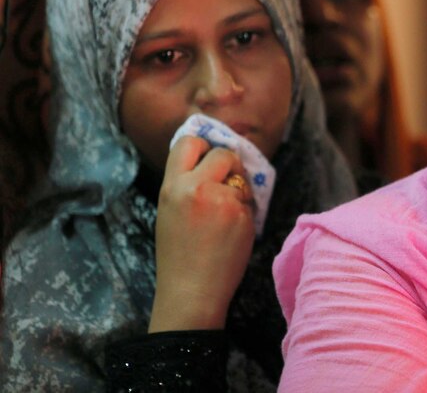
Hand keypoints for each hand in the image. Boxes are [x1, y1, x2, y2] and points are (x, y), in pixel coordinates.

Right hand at [149, 136, 254, 331]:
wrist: (192, 291)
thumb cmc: (178, 254)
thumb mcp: (170, 211)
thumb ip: (187, 184)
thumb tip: (210, 159)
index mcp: (172, 186)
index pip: (189, 142)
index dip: (203, 146)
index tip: (209, 156)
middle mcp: (197, 187)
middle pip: (224, 154)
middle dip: (230, 165)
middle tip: (227, 182)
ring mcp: (222, 200)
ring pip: (241, 179)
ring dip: (240, 191)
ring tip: (225, 216)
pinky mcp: (243, 215)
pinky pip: (250, 202)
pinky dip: (246, 212)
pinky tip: (233, 232)